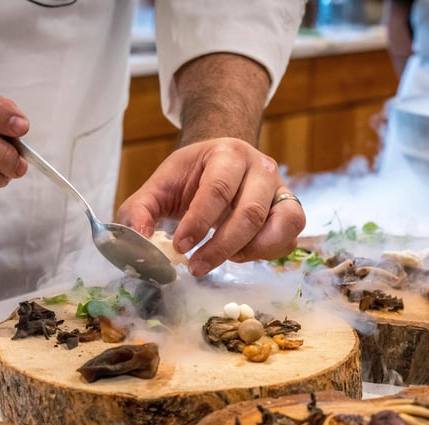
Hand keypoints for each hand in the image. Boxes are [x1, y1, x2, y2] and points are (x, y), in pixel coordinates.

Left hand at [115, 137, 305, 276]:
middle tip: (196, 267)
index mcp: (227, 153)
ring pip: (280, 225)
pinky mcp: (291, 210)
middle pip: (250, 212)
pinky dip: (267, 253)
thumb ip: (140, 211)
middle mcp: (261, 167)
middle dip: (221, 247)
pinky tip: (241, 254)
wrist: (223, 163)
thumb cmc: (191, 177)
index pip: (217, 189)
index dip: (199, 222)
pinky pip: (290, 238)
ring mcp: (281, 189)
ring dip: (250, 251)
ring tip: (224, 259)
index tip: (180, 247)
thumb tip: (137, 241)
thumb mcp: (160, 186)